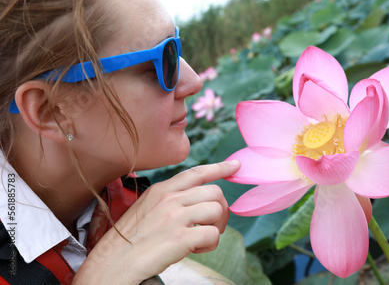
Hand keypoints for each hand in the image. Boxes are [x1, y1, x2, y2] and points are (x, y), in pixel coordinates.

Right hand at [73, 160, 239, 284]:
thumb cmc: (128, 240)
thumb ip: (169, 199)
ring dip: (217, 226)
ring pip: (218, 209)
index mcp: (161, 190)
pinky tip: (195, 249)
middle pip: (215, 192)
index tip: (235, 165)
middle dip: (221, 209)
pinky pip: (213, 234)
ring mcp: (175, 217)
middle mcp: (169, 199)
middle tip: (214, 225)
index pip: (197, 172)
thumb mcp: (145, 208)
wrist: (111, 265)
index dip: (220, 168)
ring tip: (202, 238)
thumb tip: (195, 199)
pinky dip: (210, 244)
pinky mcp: (180, 238)